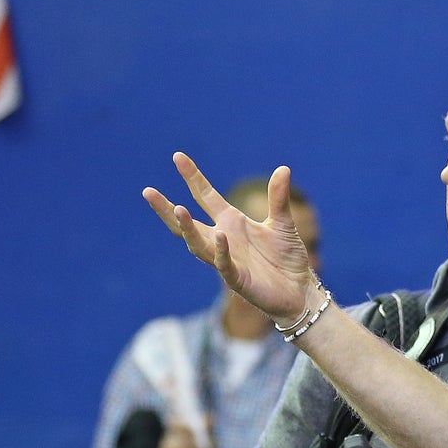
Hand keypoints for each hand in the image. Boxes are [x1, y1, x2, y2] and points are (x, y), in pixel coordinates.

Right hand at [143, 153, 313, 321]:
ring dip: (187, 228)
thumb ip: (278, 198)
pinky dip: (220, 251)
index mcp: (231, 222)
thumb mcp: (283, 223)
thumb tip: (283, 169)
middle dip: (167, 209)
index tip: (178, 156)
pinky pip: (224, 265)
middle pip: (187, 223)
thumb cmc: (288, 258)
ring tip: (178, 209)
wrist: (300, 291)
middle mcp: (222, 239)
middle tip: (148, 192)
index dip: (192, 178)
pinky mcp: (237, 280)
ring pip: (197, 244)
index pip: (205, 196)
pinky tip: (219, 235)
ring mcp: (227, 260)